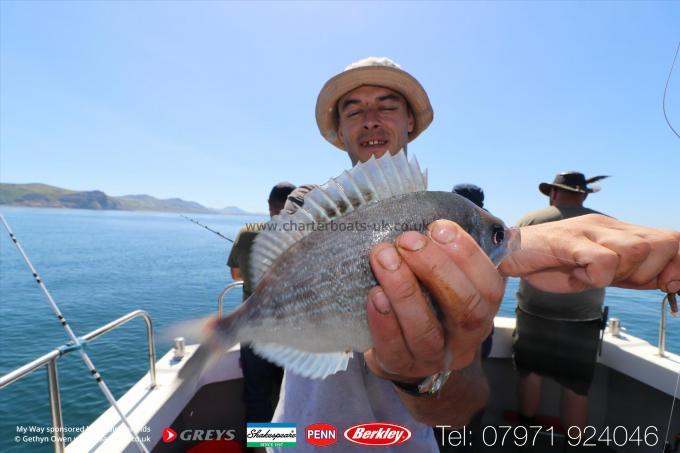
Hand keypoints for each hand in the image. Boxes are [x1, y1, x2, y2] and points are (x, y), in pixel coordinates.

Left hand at [363, 219, 504, 382]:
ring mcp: (433, 358)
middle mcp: (465, 338)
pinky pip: (394, 348)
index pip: (489, 285)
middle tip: (407, 241)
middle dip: (436, 269)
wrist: (404, 354)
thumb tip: (440, 213)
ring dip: (404, 291)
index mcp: (482, 309)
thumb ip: (448, 252)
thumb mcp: (446, 279)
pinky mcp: (400, 367)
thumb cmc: (427, 303)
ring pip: (426, 331)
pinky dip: (383, 320)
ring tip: (383, 258)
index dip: (467, 254)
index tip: (438, 227)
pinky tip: (374, 294)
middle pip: (464, 308)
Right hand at [499, 214, 679, 292]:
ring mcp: (588, 231)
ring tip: (595, 276)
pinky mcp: (569, 241)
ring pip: (636, 250)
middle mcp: (607, 226)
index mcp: (618, 232)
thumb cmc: (549, 263)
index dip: (678, 264)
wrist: (506, 253)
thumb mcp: (598, 272)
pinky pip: (602, 260)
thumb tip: (668, 281)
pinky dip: (596, 277)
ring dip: (623, 273)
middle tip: (626, 282)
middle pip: (662, 243)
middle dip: (653, 272)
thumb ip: (629, 273)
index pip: (671, 239)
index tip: (670, 285)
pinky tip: (578, 276)